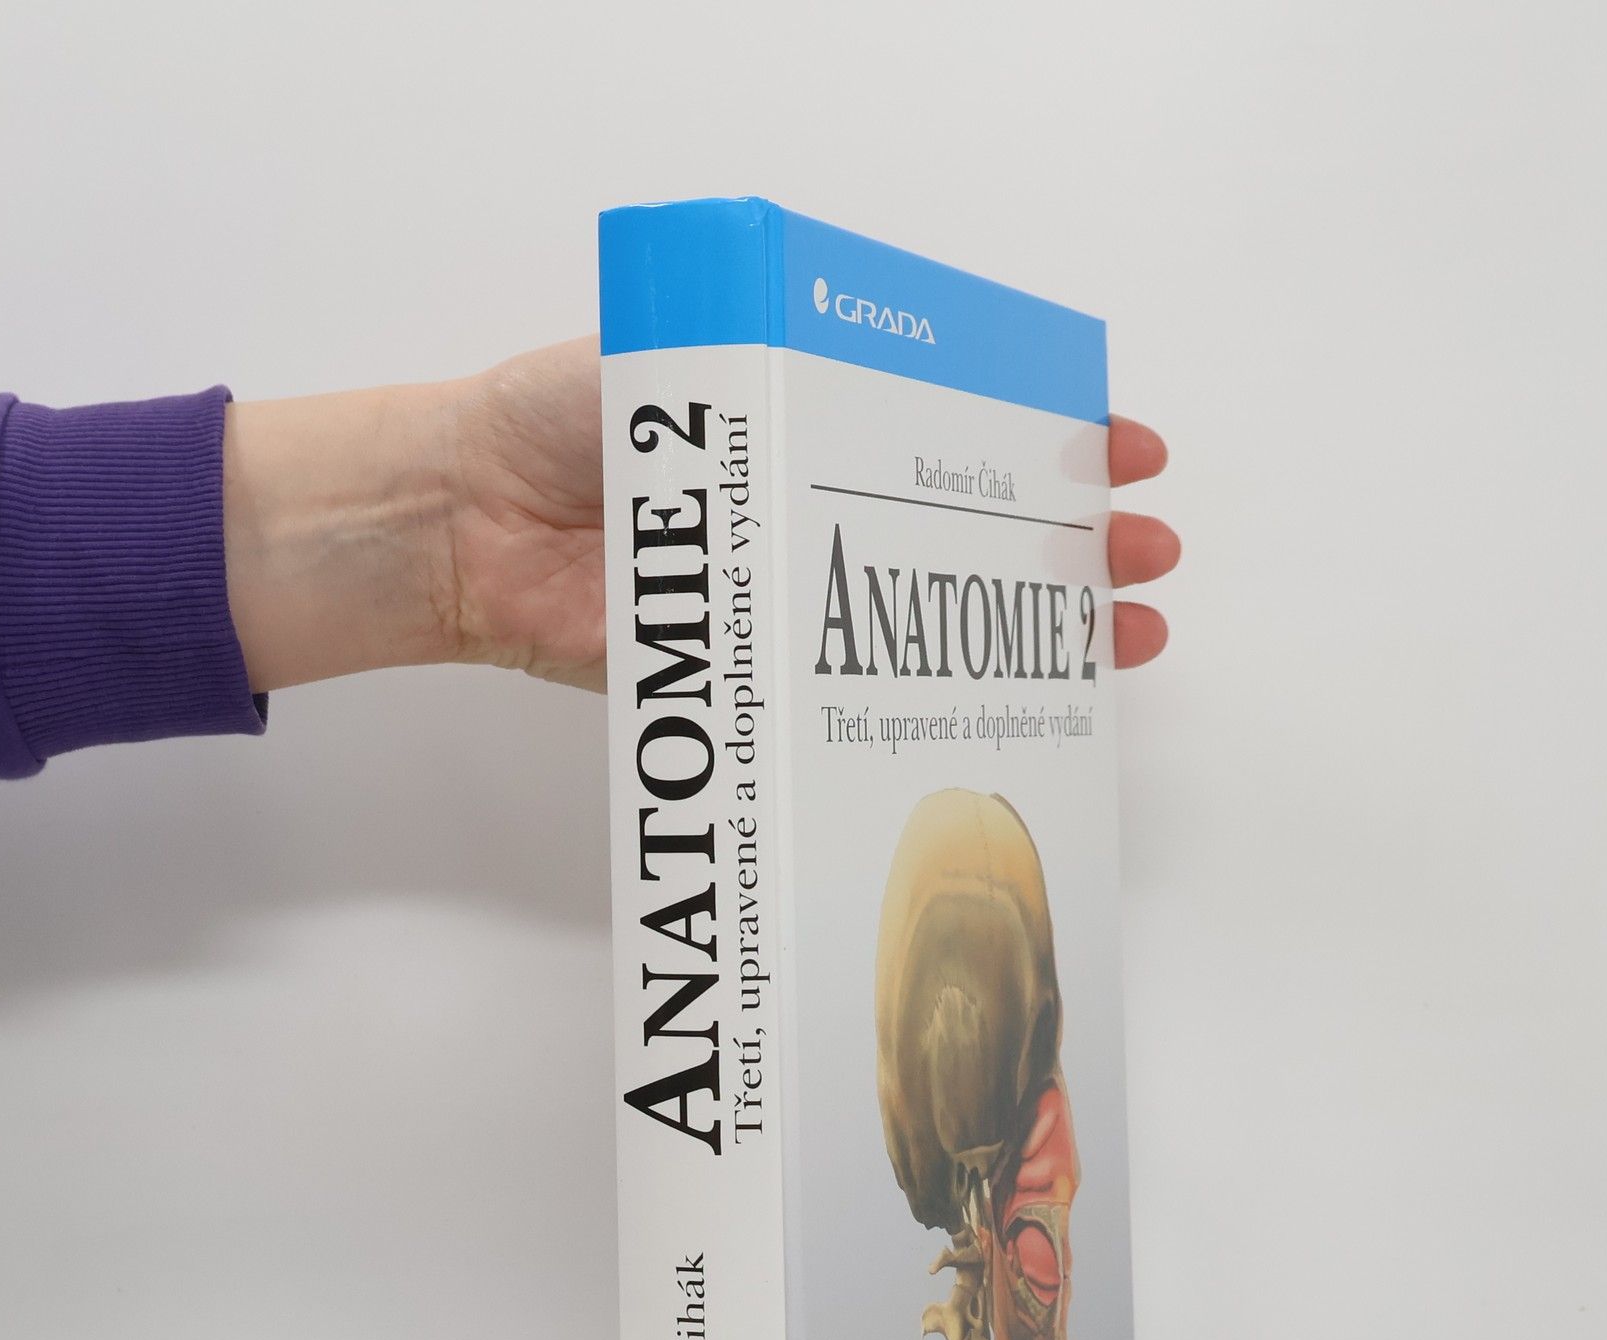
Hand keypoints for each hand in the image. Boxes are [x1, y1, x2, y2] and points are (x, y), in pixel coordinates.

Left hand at [225, 340, 1180, 693]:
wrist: (461, 521)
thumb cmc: (553, 421)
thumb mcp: (677, 367)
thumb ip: (765, 373)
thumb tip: (885, 379)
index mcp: (807, 435)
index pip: (953, 439)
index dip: (1041, 443)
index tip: (1117, 445)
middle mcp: (812, 525)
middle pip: (968, 538)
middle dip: (1071, 542)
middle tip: (1145, 549)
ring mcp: (789, 609)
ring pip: (931, 623)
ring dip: (1034, 624)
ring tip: (1122, 625)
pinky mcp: (753, 682)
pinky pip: (846, 698)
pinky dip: (922, 705)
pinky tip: (1006, 704)